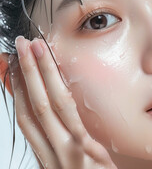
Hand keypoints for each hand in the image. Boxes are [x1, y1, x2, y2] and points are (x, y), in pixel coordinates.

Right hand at [11, 37, 116, 168]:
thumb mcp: (86, 167)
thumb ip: (76, 148)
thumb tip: (74, 127)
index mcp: (51, 157)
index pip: (29, 118)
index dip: (19, 91)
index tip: (15, 66)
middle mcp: (53, 156)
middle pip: (32, 108)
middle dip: (25, 74)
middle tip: (22, 46)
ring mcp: (66, 155)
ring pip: (46, 109)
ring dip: (38, 76)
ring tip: (34, 50)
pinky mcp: (83, 156)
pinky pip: (69, 121)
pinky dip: (58, 98)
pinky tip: (54, 77)